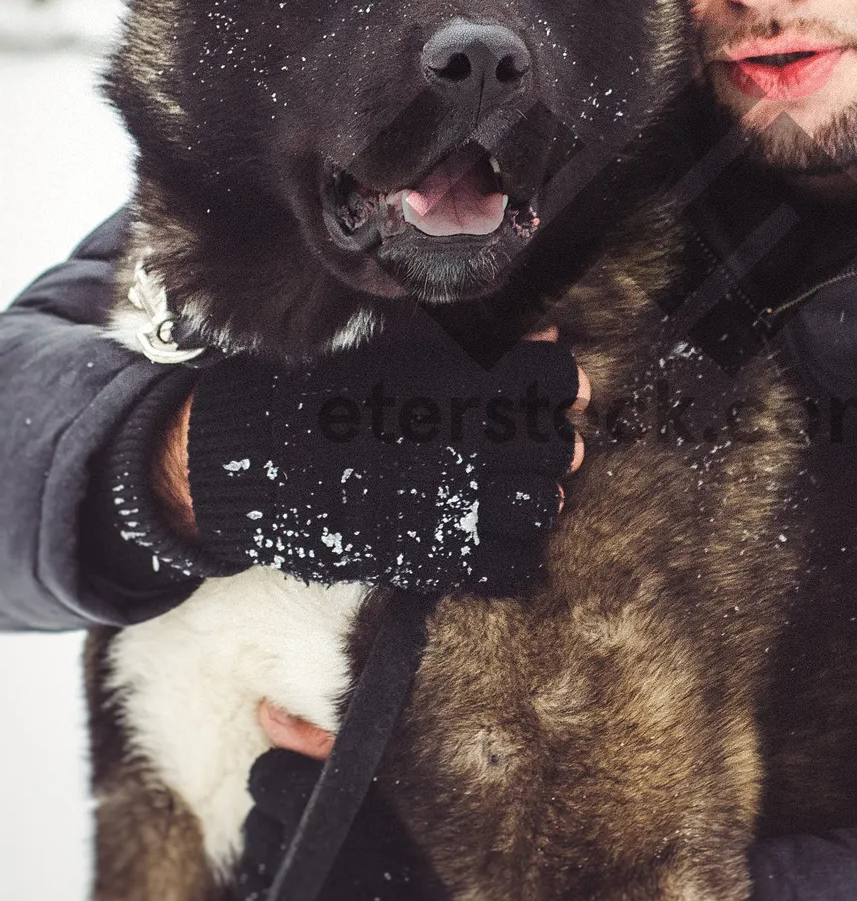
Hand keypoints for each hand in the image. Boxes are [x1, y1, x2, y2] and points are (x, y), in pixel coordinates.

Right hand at [149, 321, 590, 591]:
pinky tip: (496, 534)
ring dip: (540, 494)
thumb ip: (474, 343)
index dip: (559, 381)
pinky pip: (514, 566)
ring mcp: (456, 506)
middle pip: (558, 445)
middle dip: (552, 441)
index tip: (550, 389)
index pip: (554, 378)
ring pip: (546, 506)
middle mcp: (469, 445)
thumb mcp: (394, 349)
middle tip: (529, 441)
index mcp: (459, 383)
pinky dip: (517, 552)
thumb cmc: (320, 393)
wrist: (253, 464)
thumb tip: (544, 335)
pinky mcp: (437, 558)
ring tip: (513, 487)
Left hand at [238, 745, 486, 900]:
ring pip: (255, 864)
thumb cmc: (427, 850)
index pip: (265, 775)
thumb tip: (264, 711)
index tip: (326, 788)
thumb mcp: (380, 777)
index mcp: (316, 811)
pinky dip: (286, 898)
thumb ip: (316, 741)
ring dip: (282, 858)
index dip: (294, 778)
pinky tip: (325, 897)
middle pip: (256, 821)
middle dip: (285, 819)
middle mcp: (294, 865)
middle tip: (333, 828)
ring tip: (330, 862)